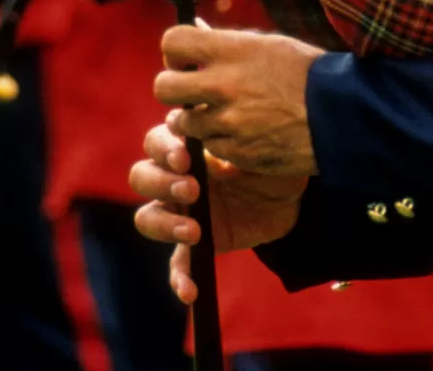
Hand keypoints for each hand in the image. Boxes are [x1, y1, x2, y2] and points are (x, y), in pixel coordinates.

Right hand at [130, 123, 306, 303]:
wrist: (290, 199)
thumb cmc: (271, 161)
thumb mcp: (261, 148)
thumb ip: (237, 144)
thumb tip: (218, 149)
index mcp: (188, 147)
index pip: (158, 140)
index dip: (164, 147)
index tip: (186, 157)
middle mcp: (175, 178)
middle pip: (142, 176)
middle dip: (162, 182)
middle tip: (193, 190)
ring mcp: (180, 212)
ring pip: (147, 217)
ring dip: (164, 224)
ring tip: (194, 231)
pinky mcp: (193, 246)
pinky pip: (176, 263)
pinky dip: (179, 278)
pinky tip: (189, 292)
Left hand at [155, 25, 322, 176]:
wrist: (342, 117)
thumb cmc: (309, 75)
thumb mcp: (268, 45)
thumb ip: (225, 42)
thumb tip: (194, 28)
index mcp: (232, 51)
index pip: (172, 42)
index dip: (174, 51)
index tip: (185, 59)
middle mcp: (224, 85)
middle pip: (163, 86)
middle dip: (172, 89)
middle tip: (190, 92)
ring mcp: (229, 122)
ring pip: (182, 123)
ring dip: (196, 121)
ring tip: (223, 115)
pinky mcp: (236, 152)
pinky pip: (210, 147)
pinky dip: (220, 142)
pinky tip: (244, 134)